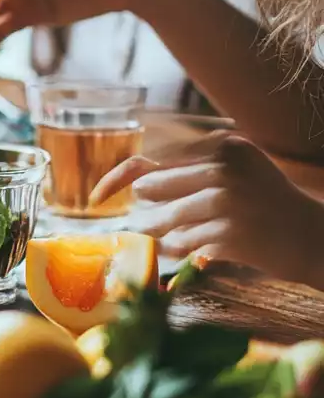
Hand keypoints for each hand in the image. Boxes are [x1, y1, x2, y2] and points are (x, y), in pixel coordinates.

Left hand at [91, 132, 323, 284]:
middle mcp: (224, 167)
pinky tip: (188, 252)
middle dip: (146, 210)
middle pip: (152, 188)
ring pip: (166, 219)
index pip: (155, 156)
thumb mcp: (237, 171)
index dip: (116, 177)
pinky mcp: (230, 233)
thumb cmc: (268, 204)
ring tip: (167, 238)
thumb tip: (135, 181)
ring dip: (160, 233)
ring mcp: (228, 200)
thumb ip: (191, 170)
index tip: (95, 197)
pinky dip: (180, 250)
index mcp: (223, 145)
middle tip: (144, 222)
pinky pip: (184, 243)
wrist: (315, 237)